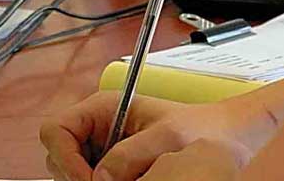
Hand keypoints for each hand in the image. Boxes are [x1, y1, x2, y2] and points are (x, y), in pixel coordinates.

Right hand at [41, 71, 283, 180]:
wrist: (227, 138)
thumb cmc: (200, 128)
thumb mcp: (166, 138)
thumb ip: (129, 155)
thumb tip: (97, 178)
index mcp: (103, 109)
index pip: (56, 130)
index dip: (63, 156)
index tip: (87, 180)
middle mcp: (98, 128)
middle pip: (58, 155)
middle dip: (75, 175)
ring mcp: (103, 150)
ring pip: (72, 173)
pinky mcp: (115, 169)